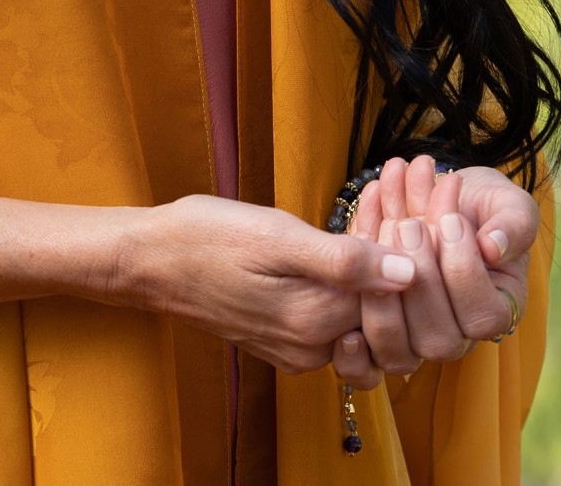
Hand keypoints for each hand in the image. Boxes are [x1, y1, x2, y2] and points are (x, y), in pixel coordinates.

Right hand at [117, 194, 417, 372]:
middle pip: (381, 312)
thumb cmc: (207, 237)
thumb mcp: (276, 236)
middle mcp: (312, 348)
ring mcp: (297, 350)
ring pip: (359, 316)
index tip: (407, 210)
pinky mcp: (284, 343)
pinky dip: (345, 286)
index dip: (407, 254)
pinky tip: (340, 245)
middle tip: (393, 209)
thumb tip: (409, 274)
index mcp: (316, 322)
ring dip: (371, 275)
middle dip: (394, 263)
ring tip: (370, 223)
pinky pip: (332, 320)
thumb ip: (344, 260)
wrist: (150, 262)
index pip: (394, 299)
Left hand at [329, 156, 538, 390]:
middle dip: (420, 281)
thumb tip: (493, 248)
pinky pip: (366, 368)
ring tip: (376, 247)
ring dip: (382, 302)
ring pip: (398, 353)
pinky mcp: (378, 336)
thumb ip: (513, 224)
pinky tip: (345, 314)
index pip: (483, 317)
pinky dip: (353, 354)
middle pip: (438, 341)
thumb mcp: (507, 204)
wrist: (433, 198)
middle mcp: (456, 336)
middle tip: (408, 225)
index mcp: (495, 312)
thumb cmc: (479, 205)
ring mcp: (414, 340)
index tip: (450, 220)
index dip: (464, 271)